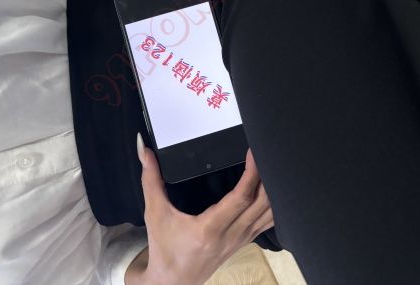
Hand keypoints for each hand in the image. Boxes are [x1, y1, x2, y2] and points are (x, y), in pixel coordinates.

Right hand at [126, 134, 273, 284]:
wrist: (171, 282)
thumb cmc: (163, 247)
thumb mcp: (154, 213)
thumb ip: (150, 179)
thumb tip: (144, 148)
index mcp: (210, 229)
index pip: (241, 198)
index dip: (252, 173)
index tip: (253, 152)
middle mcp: (231, 236)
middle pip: (262, 203)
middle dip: (268, 176)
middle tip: (267, 152)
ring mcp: (241, 240)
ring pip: (270, 213)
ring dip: (275, 189)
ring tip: (272, 165)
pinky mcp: (245, 241)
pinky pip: (268, 221)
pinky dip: (274, 204)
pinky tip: (273, 187)